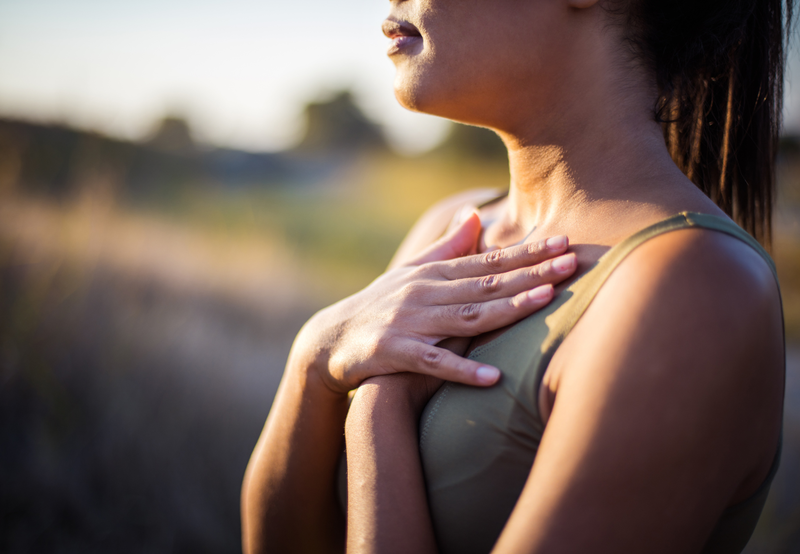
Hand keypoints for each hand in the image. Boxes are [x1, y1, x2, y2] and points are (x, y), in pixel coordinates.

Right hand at [294, 213, 576, 393]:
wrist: (331, 339)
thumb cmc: (380, 304)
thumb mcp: (412, 272)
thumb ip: (447, 247)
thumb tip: (474, 215)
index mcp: (434, 274)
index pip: (488, 262)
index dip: (527, 253)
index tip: (564, 243)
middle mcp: (425, 293)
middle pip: (486, 284)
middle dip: (531, 273)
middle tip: (572, 263)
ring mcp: (410, 322)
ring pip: (466, 316)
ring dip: (506, 309)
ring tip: (545, 302)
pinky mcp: (394, 353)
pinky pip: (433, 363)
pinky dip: (462, 370)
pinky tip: (493, 378)